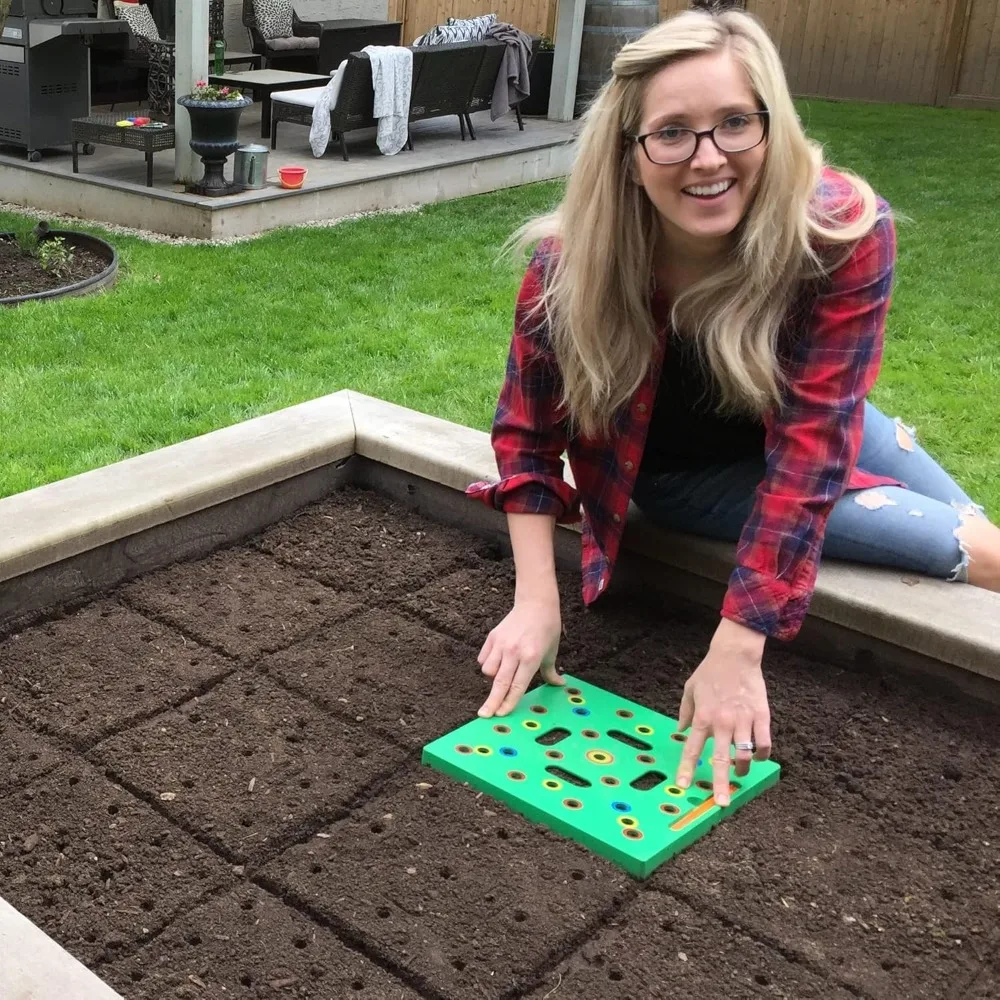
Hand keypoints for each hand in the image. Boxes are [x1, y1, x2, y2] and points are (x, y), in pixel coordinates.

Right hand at [477, 597, 564, 716]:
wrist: (536, 603)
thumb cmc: (547, 628)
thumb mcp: (552, 651)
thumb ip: (550, 671)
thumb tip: (559, 684)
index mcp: (531, 657)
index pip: (518, 685)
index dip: (509, 702)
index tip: (501, 714)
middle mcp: (514, 651)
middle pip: (500, 683)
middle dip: (492, 701)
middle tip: (484, 715)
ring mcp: (501, 644)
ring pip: (488, 671)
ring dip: (492, 678)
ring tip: (502, 673)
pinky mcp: (492, 637)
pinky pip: (484, 658)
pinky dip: (488, 663)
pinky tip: (497, 660)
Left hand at [674, 619, 771, 806]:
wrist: (735, 655)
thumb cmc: (710, 672)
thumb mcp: (690, 690)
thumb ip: (685, 712)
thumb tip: (681, 730)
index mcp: (703, 717)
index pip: (692, 749)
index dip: (687, 769)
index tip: (683, 786)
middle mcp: (722, 722)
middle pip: (720, 760)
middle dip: (720, 784)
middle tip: (721, 803)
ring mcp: (743, 720)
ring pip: (745, 755)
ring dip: (742, 769)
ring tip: (740, 773)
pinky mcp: (762, 716)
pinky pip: (764, 743)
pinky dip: (762, 754)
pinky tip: (758, 757)